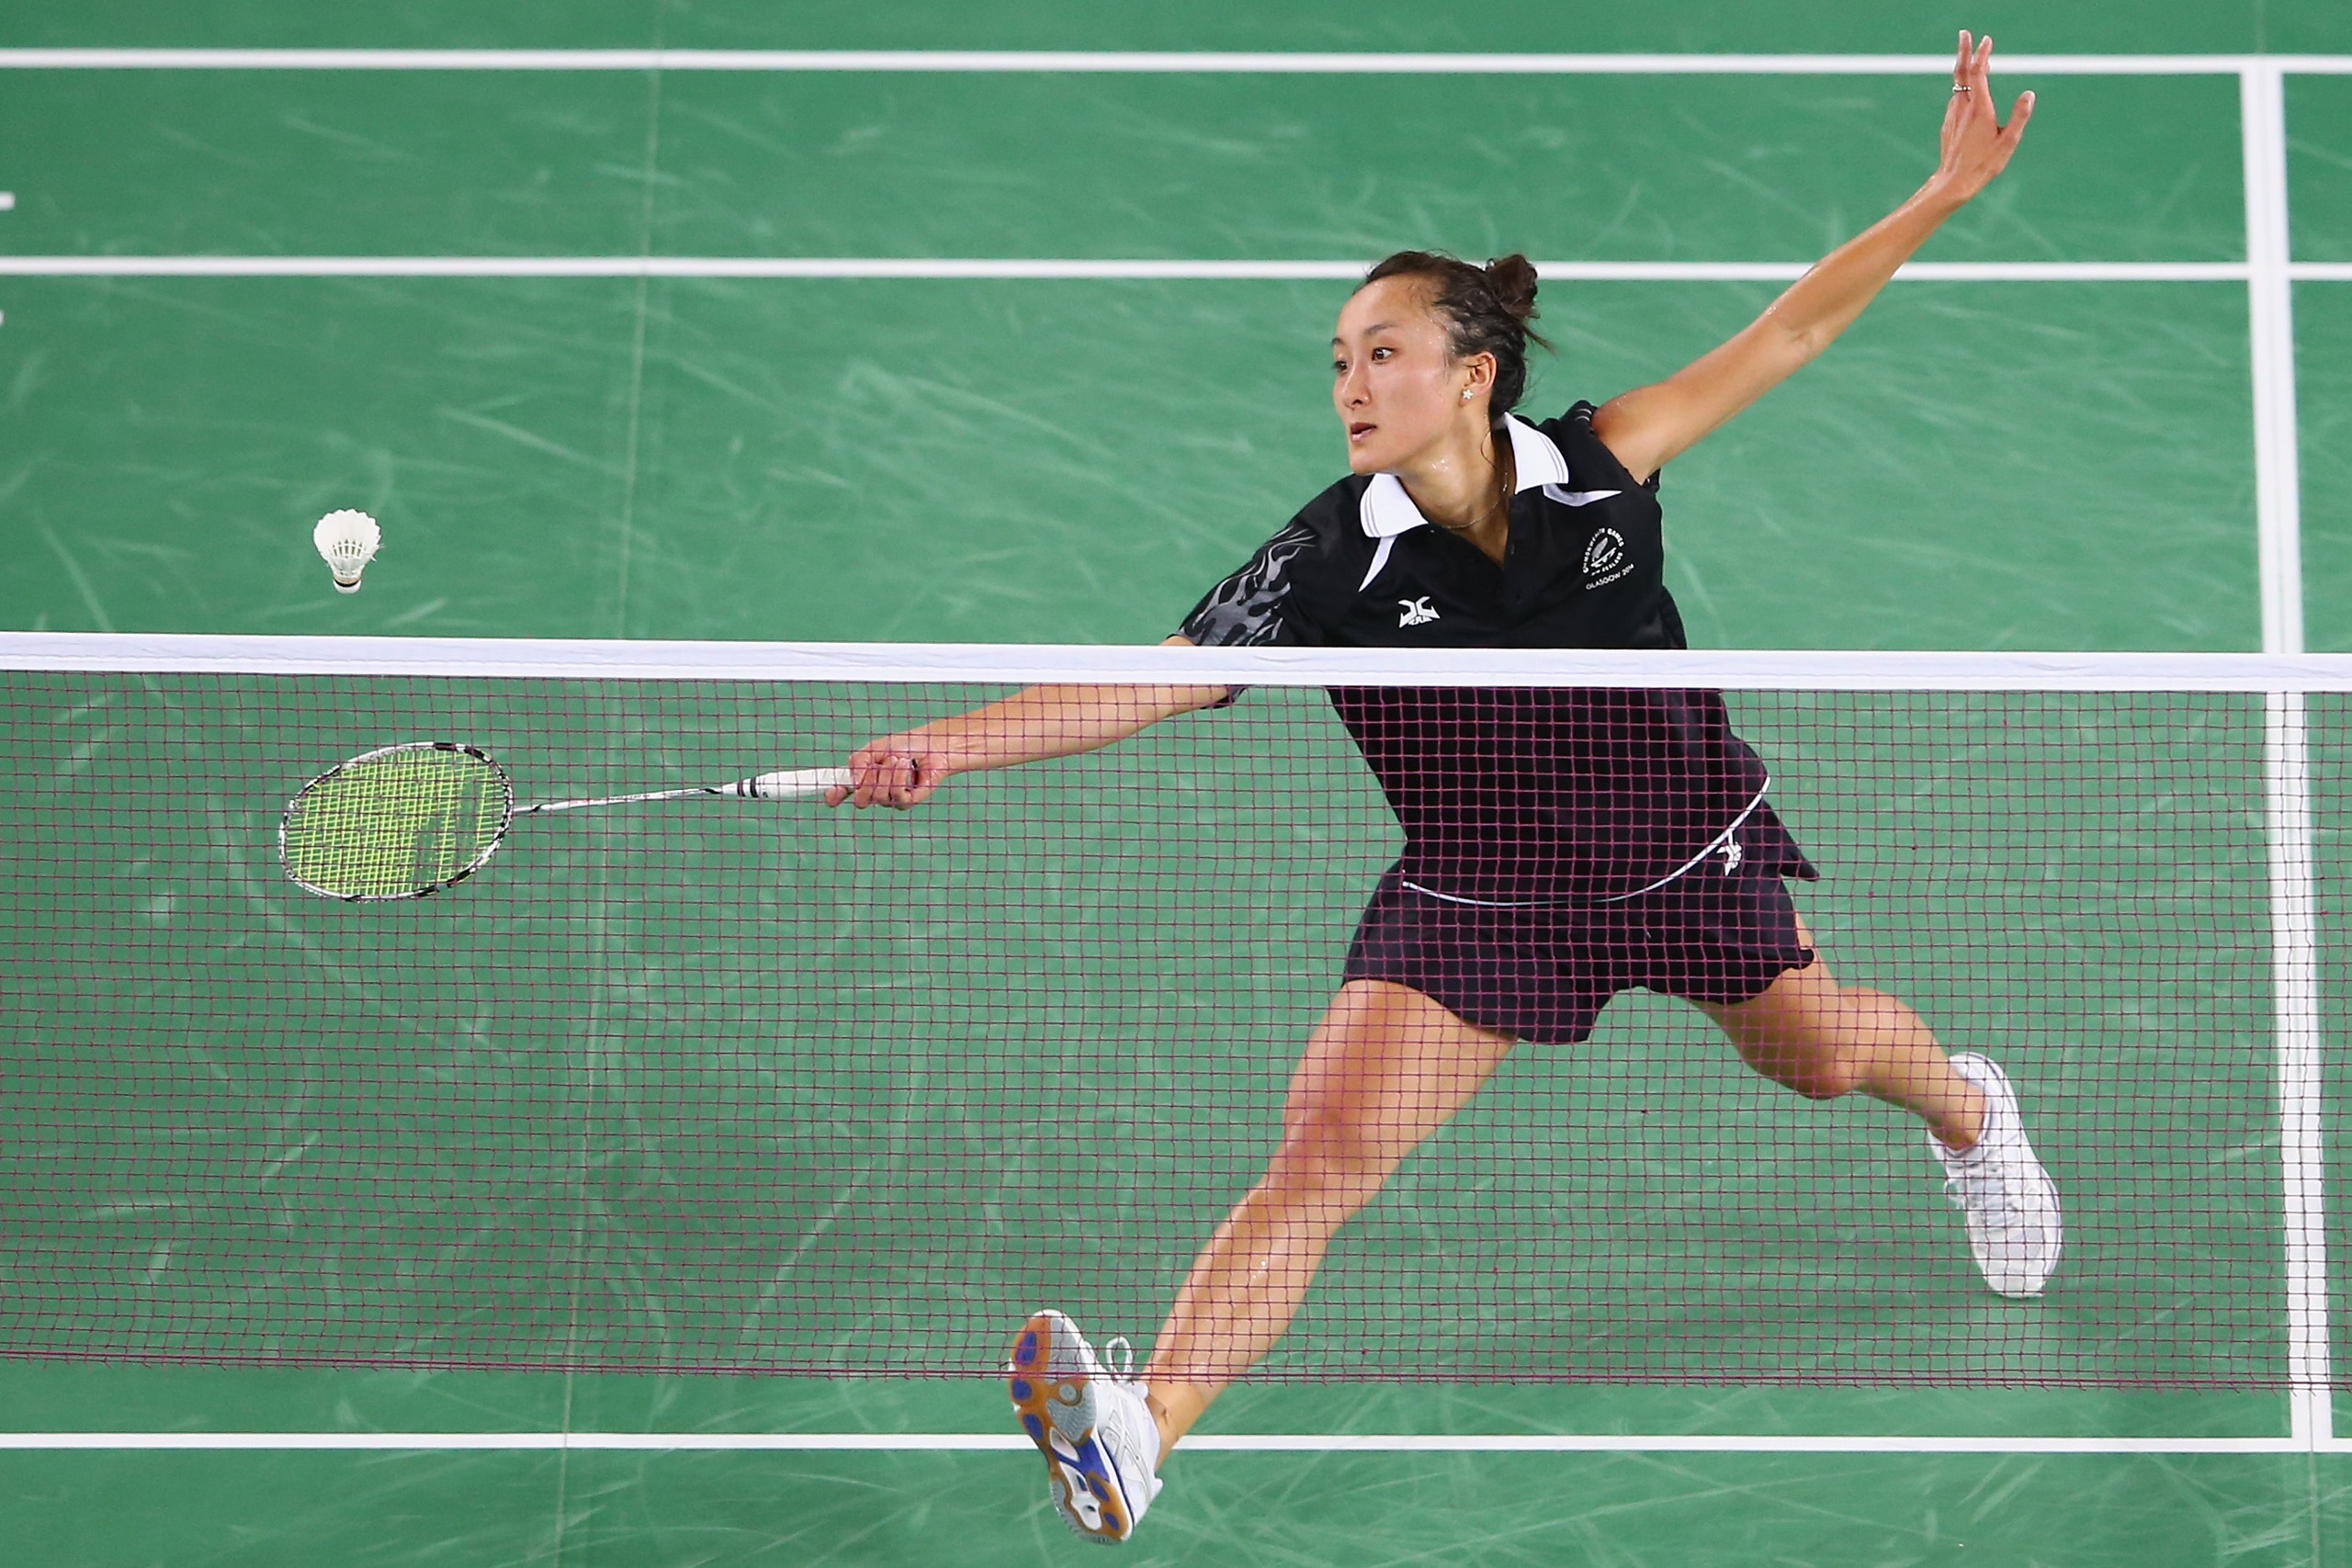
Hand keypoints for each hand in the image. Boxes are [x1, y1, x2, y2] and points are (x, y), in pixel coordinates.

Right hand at [825, 730, 957, 809]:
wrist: (931, 745)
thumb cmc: (905, 745)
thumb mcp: (875, 748)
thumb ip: (858, 762)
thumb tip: (853, 783)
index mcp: (864, 777)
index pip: (844, 791)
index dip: (835, 795)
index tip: (831, 797)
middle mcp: (875, 791)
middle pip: (860, 800)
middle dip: (867, 782)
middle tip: (877, 766)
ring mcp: (891, 798)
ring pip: (879, 797)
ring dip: (887, 775)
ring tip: (898, 761)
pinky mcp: (908, 801)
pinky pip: (897, 797)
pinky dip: (899, 778)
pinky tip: (906, 767)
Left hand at [1931, 31, 2033, 206]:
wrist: (1953, 182)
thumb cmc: (1984, 164)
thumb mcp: (2009, 141)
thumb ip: (2020, 116)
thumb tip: (2029, 94)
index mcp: (1979, 109)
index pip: (1978, 73)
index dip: (1981, 54)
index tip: (1986, 39)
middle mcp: (1962, 108)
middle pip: (1961, 73)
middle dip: (1964, 51)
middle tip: (1965, 33)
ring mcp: (1952, 116)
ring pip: (1957, 86)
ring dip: (1963, 68)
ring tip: (1969, 57)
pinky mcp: (1948, 124)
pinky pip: (1955, 99)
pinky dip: (1962, 87)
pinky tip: (1967, 89)